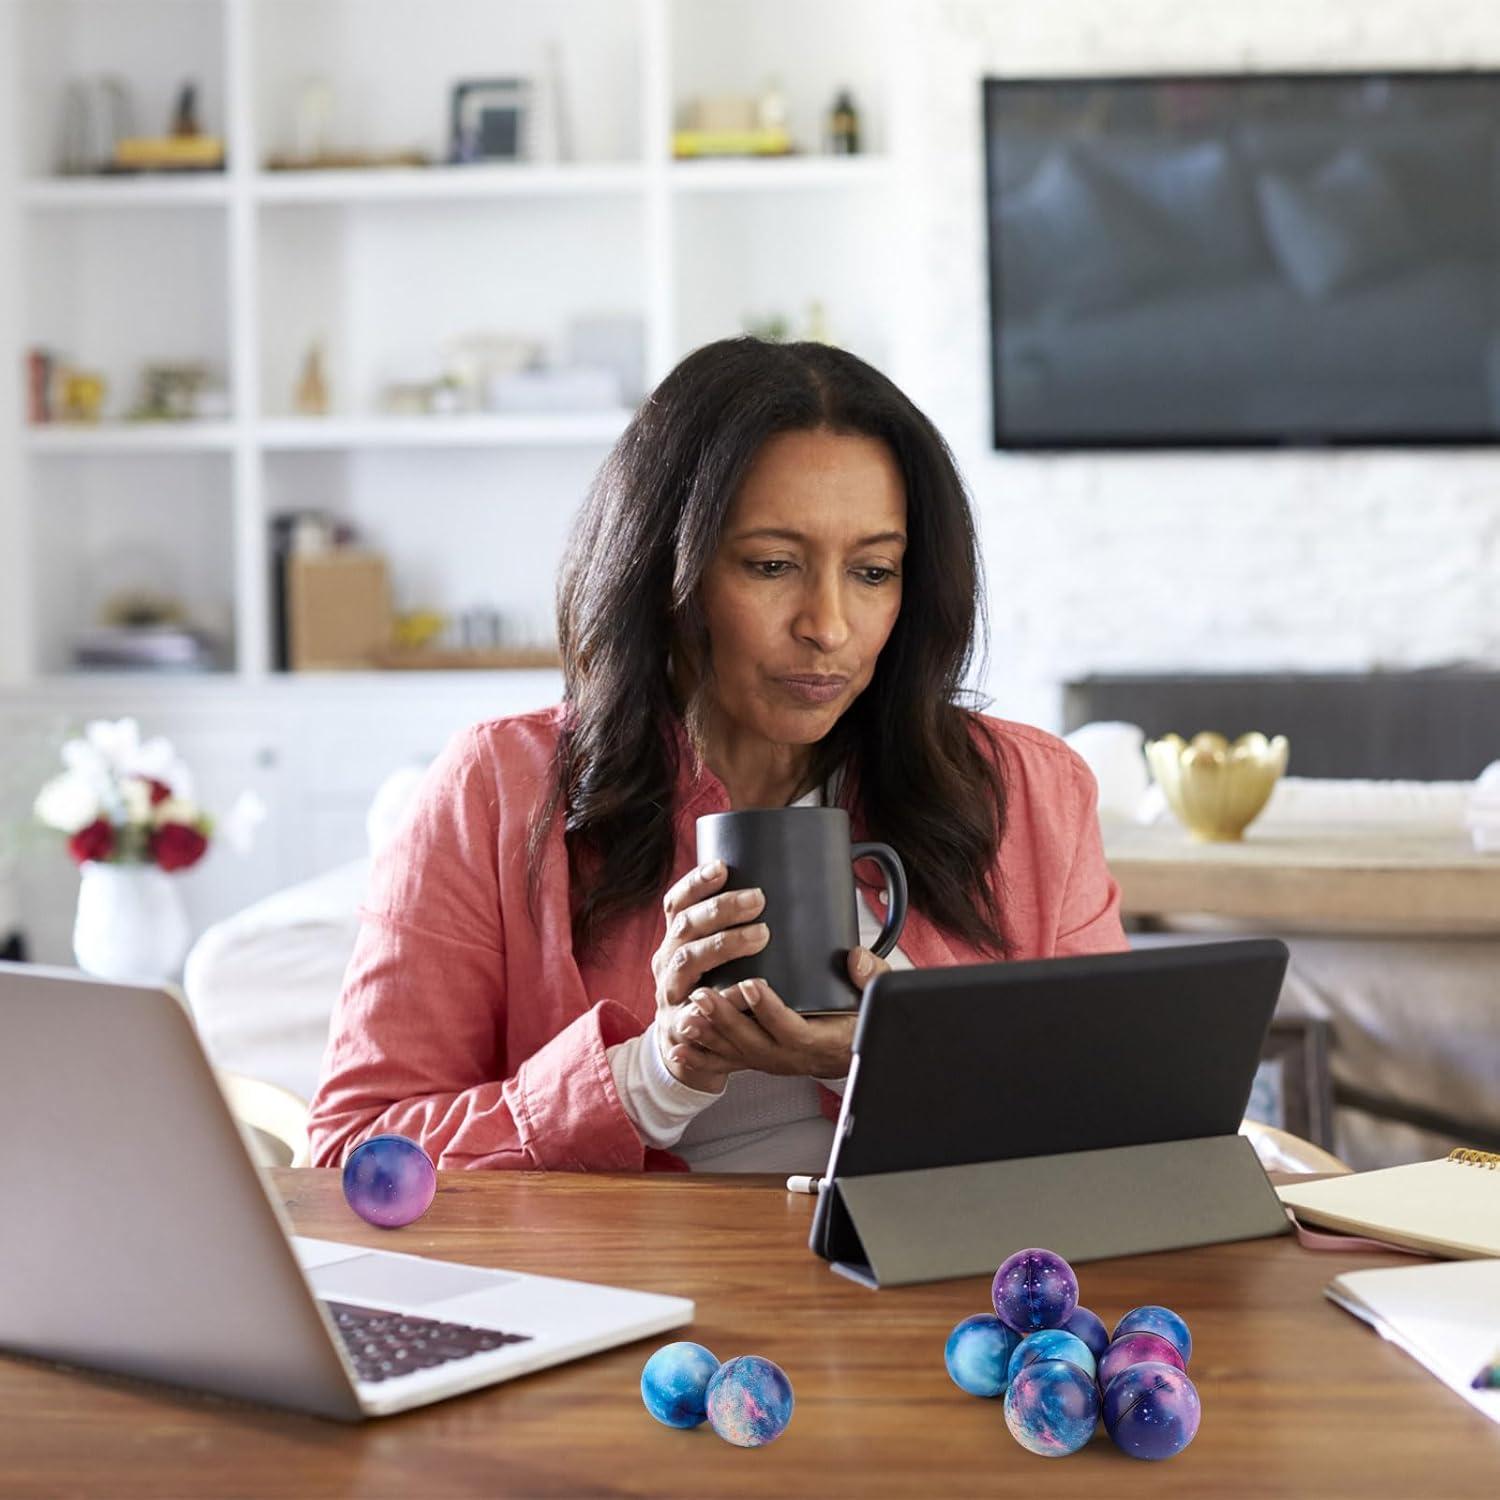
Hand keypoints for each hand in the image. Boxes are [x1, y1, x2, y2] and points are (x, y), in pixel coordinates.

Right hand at [650, 858, 769, 1090]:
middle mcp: (667, 962)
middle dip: (720, 909)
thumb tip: (784, 893)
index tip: (722, 867)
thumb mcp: (714, 956)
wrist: (688, 1047)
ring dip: (721, 945)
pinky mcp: (681, 1026)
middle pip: (685, 928)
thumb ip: (738, 931)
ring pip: (687, 963)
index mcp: (676, 940)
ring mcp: (670, 994)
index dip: (695, 883)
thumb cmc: (714, 989)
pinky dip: (721, 999)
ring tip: (760, 935)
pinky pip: (698, 1010)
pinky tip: (746, 990)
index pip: (678, 904)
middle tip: (758, 900)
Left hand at [661, 946, 893, 1083]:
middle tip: (703, 995)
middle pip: (754, 1043)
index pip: (792, 1029)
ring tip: (687, 1014)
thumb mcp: (874, 996)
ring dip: (709, 1035)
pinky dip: (702, 1056)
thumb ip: (869, 977)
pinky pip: (727, 1062)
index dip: (771, 1011)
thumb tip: (855, 957)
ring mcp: (772, 1060)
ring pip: (736, 1052)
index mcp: (820, 1039)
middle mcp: (792, 1055)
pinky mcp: (758, 1059)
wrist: (851, 1052)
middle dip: (726, 1021)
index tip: (751, 986)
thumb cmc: (860, 1018)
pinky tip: (680, 1046)